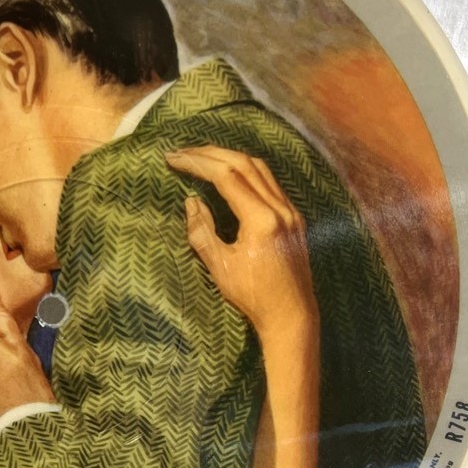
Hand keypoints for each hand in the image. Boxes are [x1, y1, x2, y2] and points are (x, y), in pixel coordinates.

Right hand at [166, 146, 317, 341]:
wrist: (291, 315)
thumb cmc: (253, 297)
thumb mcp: (220, 267)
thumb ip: (202, 232)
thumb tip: (191, 201)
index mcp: (261, 220)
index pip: (226, 176)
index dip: (197, 163)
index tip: (173, 159)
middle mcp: (281, 209)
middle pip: (244, 164)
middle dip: (210, 154)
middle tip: (182, 152)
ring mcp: (291, 211)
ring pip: (260, 168)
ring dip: (229, 157)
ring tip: (202, 157)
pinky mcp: (294, 218)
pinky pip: (270, 182)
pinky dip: (246, 170)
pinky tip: (229, 174)